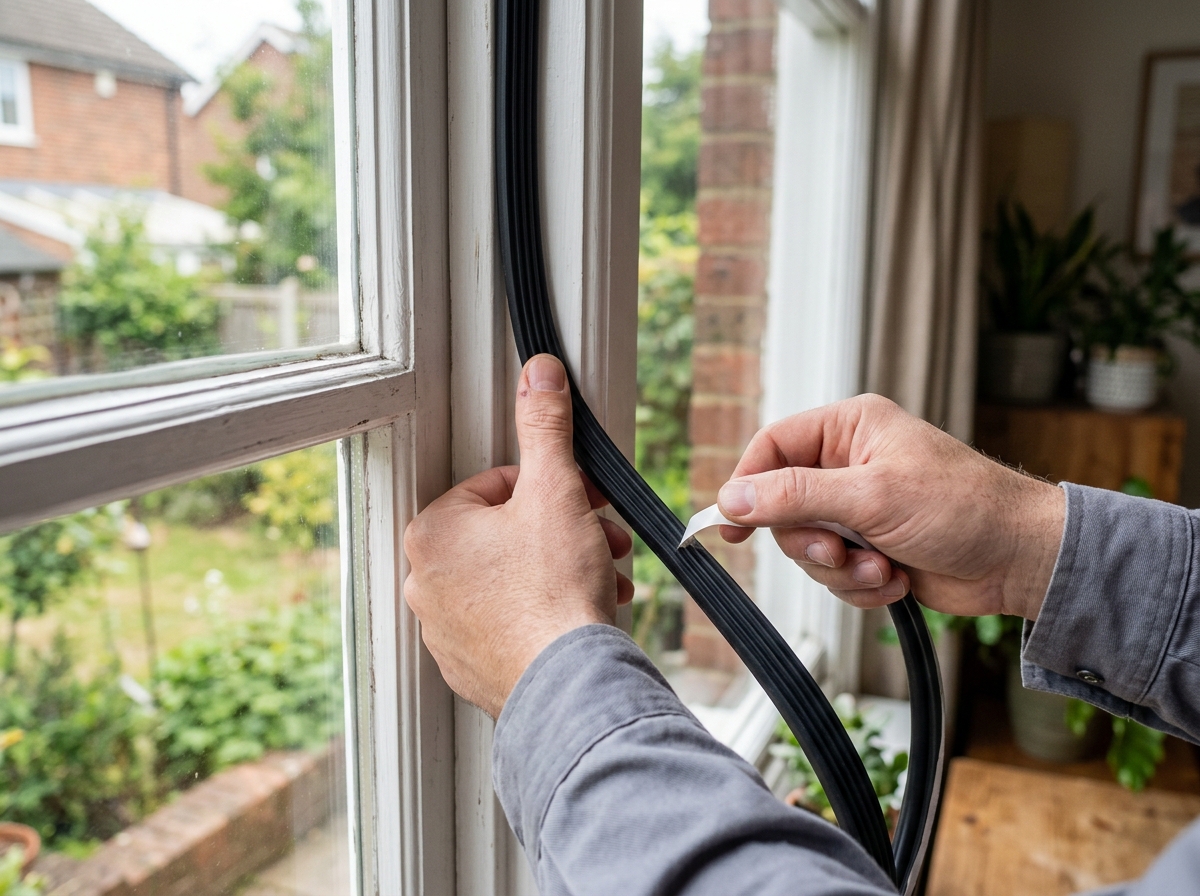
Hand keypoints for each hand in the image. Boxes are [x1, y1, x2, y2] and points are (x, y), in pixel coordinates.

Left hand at [403, 355, 633, 717]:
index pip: (496, 485)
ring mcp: (443, 629)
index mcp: (433, 531)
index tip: (585, 502)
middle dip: (562, 531)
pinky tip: (579, 615)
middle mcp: (425, 581)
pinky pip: (509, 624)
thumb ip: (544, 426)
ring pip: (510, 579)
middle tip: (602, 539)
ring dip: (561, 571)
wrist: (566, 682)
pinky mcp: (468, 666)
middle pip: (505, 533)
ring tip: (601, 581)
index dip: (551, 489)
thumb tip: (538, 373)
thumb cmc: (553, 589)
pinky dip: (544, 614)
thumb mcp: (556, 490)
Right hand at [717, 394, 1064, 620]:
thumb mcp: (870, 496)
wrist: (1020, 559)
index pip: (773, 447)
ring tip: (880, 569)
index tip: (731, 526)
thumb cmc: (964, 508)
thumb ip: (795, 496)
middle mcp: (849, 464)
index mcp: (849, 428)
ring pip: (807, 548)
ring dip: (840, 570)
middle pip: (783, 506)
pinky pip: (835, 575)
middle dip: (810, 542)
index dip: (746, 485)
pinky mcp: (871, 548)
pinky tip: (895, 580)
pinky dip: (860, 586)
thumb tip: (732, 498)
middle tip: (837, 553)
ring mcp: (860, 509)